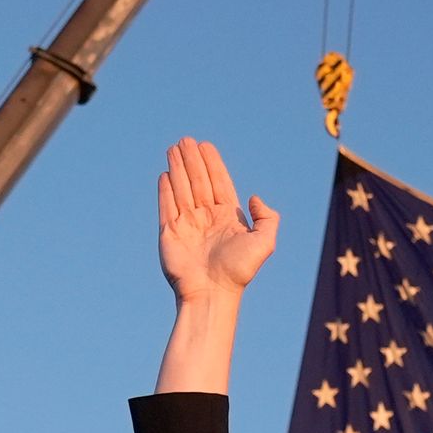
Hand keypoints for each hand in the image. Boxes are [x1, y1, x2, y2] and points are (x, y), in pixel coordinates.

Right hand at [157, 137, 282, 305]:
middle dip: (192, 160)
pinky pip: (167, 206)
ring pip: (182, 189)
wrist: (212, 292)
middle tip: (186, 140)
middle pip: (198, 181)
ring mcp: (187, 224)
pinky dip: (166, 190)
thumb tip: (254, 197)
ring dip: (178, 168)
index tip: (205, 145)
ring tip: (174, 148)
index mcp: (227, 217)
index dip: (212, 164)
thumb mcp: (264, 242)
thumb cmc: (239, 271)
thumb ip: (267, 218)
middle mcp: (207, 218)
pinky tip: (165, 174)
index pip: (219, 183)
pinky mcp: (170, 233)